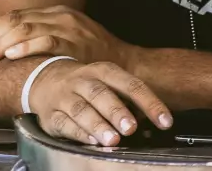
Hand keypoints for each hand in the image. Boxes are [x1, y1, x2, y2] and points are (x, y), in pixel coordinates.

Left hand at [0, 6, 133, 69]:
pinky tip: (12, 56)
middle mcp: (61, 16)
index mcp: (57, 12)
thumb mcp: (69, 35)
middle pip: (15, 20)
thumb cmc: (92, 53)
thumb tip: (9, 45)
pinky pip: (45, 41)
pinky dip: (25, 47)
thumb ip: (44, 34)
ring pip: (25, 29)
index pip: (16, 16)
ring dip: (0, 45)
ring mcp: (69, 28)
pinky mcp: (75, 43)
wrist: (123, 62)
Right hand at [28, 59, 172, 146]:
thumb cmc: (88, 85)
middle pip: (102, 94)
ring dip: (98, 125)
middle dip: (117, 112)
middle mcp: (85, 81)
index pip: (132, 85)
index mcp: (105, 71)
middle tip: (131, 128)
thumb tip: (152, 119)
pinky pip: (65, 124)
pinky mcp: (51, 116)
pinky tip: (91, 142)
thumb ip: (129, 99)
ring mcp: (66, 97)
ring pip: (82, 110)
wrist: (46, 79)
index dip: (150, 103)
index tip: (165, 120)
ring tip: (112, 140)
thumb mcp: (109, 82)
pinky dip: (79, 134)